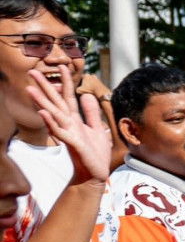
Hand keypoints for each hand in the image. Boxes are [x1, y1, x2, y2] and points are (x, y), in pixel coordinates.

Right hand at [28, 69, 111, 184]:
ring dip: (42, 102)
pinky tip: (43, 113)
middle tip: (32, 72)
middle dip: (45, 87)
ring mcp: (68, 133)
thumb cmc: (94, 154)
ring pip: (53, 114)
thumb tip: (87, 95)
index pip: (69, 97)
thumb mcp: (98, 130)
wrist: (94, 175)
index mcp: (75, 120)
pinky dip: (51, 122)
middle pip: (55, 102)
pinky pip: (58, 131)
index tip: (63, 66)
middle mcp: (69, 124)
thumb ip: (92, 114)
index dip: (66, 82)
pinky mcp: (71, 144)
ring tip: (30, 89)